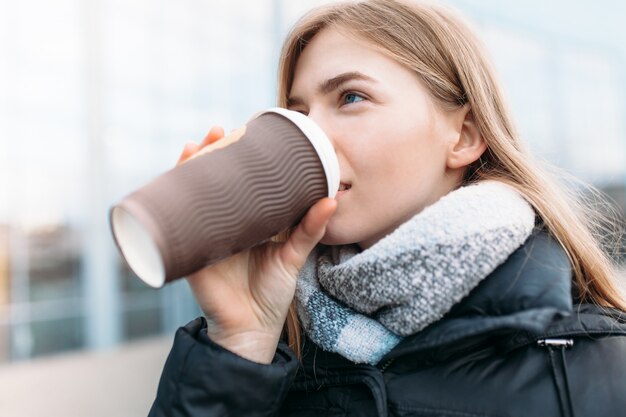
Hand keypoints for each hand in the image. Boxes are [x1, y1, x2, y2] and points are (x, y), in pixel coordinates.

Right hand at [177, 126, 336, 363]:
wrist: (252, 329)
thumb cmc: (271, 294)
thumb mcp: (292, 256)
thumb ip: (309, 230)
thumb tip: (331, 199)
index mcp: (244, 222)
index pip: (236, 182)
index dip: (236, 158)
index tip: (243, 133)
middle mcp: (221, 224)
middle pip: (209, 182)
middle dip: (209, 155)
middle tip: (218, 132)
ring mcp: (202, 235)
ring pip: (189, 195)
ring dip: (187, 167)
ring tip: (195, 145)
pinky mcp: (189, 251)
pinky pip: (175, 222)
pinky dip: (169, 198)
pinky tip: (172, 178)